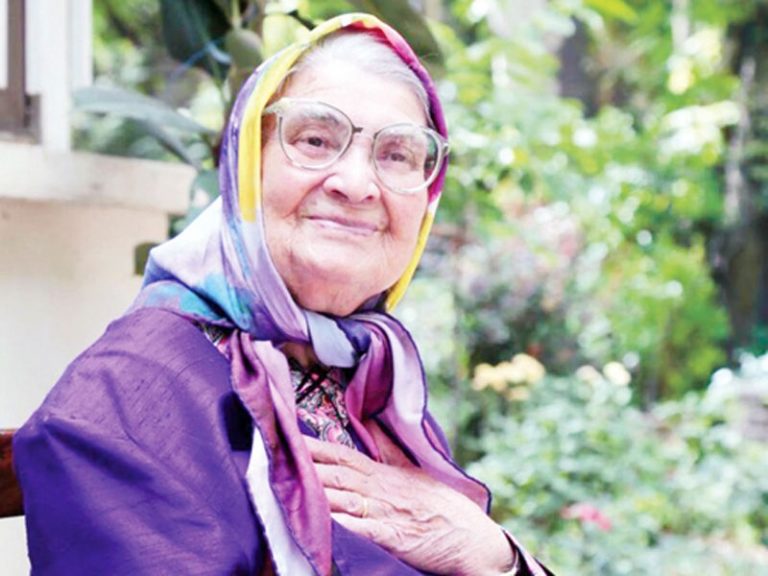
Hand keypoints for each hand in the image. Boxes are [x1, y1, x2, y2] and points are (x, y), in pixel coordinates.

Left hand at [305, 427, 515, 574]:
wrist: (472, 537)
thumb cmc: (441, 505)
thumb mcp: (413, 470)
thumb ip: (388, 447)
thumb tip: (370, 419)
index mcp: (384, 473)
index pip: (343, 454)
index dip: (315, 446)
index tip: (289, 435)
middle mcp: (381, 489)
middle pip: (337, 473)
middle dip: (307, 465)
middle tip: (277, 455)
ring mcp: (387, 512)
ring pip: (345, 498)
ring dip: (317, 491)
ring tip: (289, 485)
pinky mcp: (394, 538)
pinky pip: (365, 530)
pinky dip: (347, 525)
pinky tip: (326, 521)